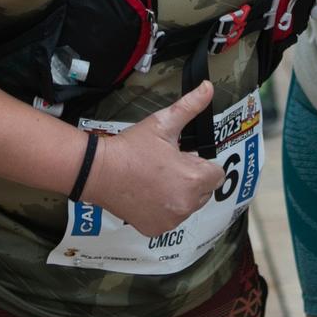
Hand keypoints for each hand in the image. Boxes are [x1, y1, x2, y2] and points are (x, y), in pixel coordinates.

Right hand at [86, 81, 225, 237]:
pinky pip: (171, 219)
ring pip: (188, 206)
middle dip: (192, 179)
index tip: (184, 158)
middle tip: (168, 166)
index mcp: (193, 179)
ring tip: (156, 179)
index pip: (217, 174)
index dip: (202, 164)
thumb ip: (190, 106)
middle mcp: (186, 204)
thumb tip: (208, 87)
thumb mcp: (163, 123)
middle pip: (204, 191)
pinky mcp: (156, 229)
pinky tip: (148, 195)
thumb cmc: (132, 147)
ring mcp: (171, 220)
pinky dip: (164, 210)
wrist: (99, 171)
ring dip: (180, 195)